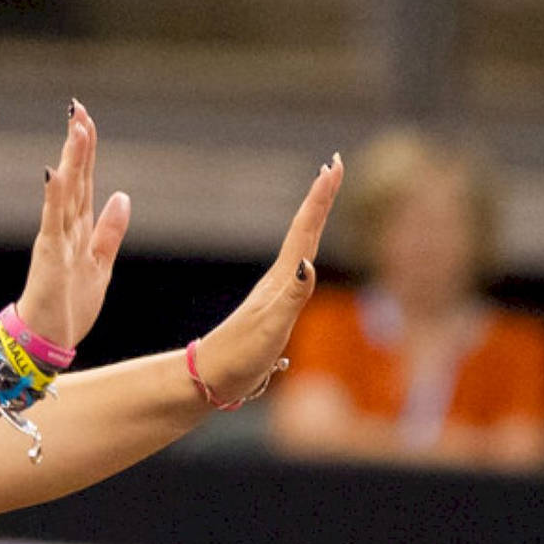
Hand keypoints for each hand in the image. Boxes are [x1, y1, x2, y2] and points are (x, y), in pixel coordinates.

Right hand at [15, 101, 130, 352]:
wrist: (46, 339)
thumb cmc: (68, 306)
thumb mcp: (101, 265)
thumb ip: (109, 231)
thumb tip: (122, 196)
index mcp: (79, 229)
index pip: (85, 181)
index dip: (87, 151)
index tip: (86, 120)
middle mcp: (65, 227)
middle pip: (76, 178)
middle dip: (78, 144)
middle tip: (77, 108)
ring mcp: (55, 238)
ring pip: (66, 191)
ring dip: (71, 159)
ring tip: (75, 127)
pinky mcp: (48, 254)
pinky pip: (53, 219)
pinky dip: (55, 195)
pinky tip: (55, 171)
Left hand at [194, 154, 342, 400]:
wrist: (208, 380)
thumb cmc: (238, 358)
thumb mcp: (270, 330)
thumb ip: (291, 298)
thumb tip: (309, 265)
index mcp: (281, 281)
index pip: (305, 230)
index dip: (321, 198)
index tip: (334, 164)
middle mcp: (279, 281)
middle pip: (305, 230)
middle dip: (322, 198)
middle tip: (334, 165)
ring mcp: (275, 295)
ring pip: (300, 247)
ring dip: (314, 221)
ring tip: (323, 199)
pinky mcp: (273, 311)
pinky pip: (297, 272)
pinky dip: (306, 255)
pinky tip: (306, 258)